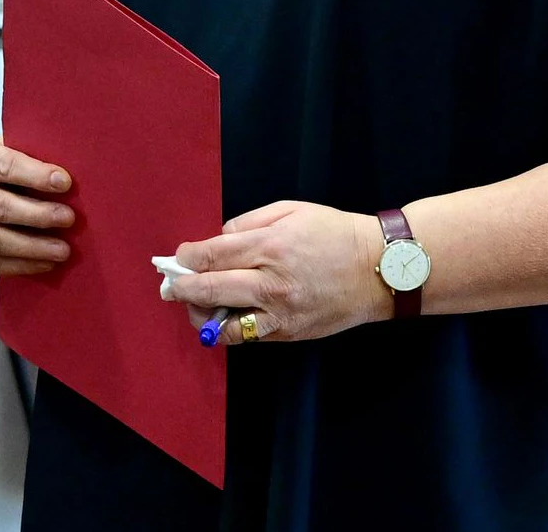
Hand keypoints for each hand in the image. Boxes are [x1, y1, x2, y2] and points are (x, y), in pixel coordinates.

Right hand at [0, 136, 73, 276]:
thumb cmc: (13, 165)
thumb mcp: (22, 149)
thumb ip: (40, 157)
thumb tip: (68, 179)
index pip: (6, 167)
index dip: (36, 176)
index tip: (65, 182)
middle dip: (38, 215)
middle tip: (68, 219)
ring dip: (32, 247)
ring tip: (63, 250)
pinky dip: (22, 265)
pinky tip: (47, 263)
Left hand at [163, 202, 389, 343]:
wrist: (379, 269)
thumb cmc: (334, 233)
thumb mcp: (290, 211)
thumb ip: (248, 224)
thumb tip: (218, 241)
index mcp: (270, 247)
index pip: (211, 256)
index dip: (186, 257)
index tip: (178, 257)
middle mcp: (271, 283)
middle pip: (208, 290)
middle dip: (180, 288)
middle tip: (169, 286)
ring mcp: (280, 313)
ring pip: (223, 324)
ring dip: (200, 315)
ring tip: (195, 305)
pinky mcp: (289, 333)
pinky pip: (248, 336)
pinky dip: (229, 328)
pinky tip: (224, 316)